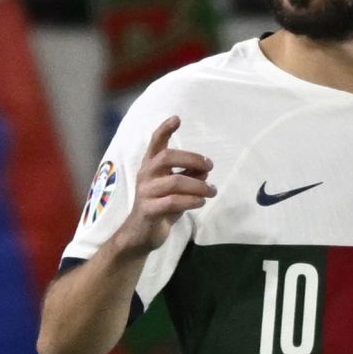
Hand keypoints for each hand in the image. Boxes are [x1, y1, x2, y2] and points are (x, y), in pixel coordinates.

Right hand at [112, 116, 214, 257]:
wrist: (141, 235)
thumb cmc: (160, 207)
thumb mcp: (176, 189)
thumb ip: (189, 176)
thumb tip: (205, 168)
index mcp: (150, 166)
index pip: (155, 143)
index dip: (164, 129)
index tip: (177, 119)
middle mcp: (145, 175)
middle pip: (167, 157)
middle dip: (192, 158)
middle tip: (209, 166)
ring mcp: (145, 192)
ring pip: (175, 181)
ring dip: (198, 185)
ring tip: (211, 191)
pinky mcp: (148, 210)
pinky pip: (172, 202)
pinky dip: (191, 201)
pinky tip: (200, 202)